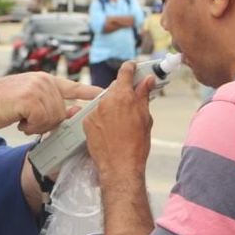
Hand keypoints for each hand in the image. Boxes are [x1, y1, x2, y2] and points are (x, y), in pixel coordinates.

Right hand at [0, 72, 100, 133]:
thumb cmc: (3, 104)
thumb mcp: (30, 101)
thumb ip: (50, 105)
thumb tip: (72, 112)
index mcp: (45, 80)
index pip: (73, 86)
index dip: (90, 91)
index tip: (105, 92)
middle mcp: (44, 81)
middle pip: (61, 112)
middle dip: (46, 122)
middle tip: (28, 120)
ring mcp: (37, 88)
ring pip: (53, 118)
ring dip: (36, 125)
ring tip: (21, 118)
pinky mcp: (31, 98)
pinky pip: (42, 121)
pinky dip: (30, 127)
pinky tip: (19, 120)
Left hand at [83, 61, 153, 180]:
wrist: (119, 167)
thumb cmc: (136, 145)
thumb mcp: (145, 118)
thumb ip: (144, 96)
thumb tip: (148, 80)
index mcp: (123, 96)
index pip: (125, 72)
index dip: (130, 68)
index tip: (132, 67)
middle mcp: (106, 100)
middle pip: (114, 88)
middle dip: (123, 93)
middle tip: (131, 103)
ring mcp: (94, 111)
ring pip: (104, 102)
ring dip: (112, 106)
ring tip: (121, 123)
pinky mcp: (86, 122)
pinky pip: (95, 114)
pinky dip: (102, 118)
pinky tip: (110, 130)